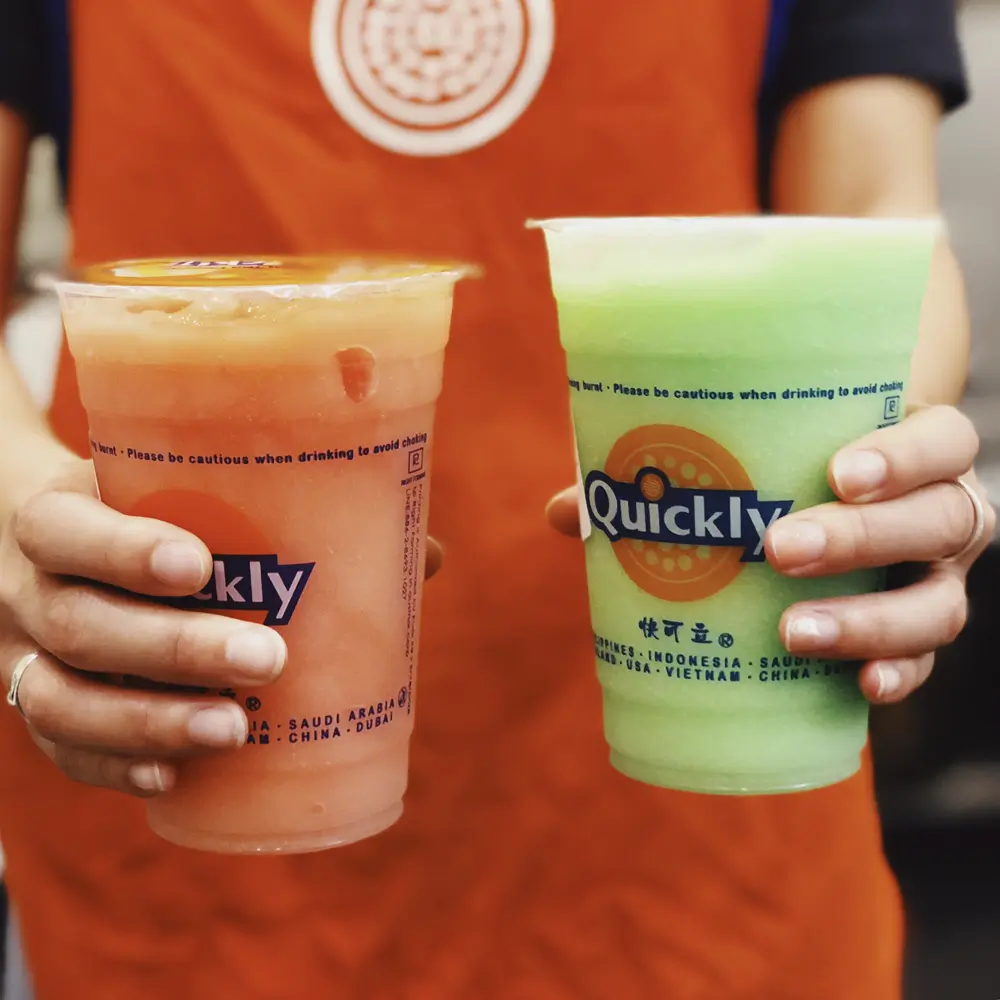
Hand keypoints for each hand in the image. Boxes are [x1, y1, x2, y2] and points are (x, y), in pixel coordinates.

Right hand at [0, 456, 442, 798]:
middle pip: (79, 623)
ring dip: (146, 720)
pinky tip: (171, 777)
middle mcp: (28, 589)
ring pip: (61, 698)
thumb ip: (288, 510)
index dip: (123, 550)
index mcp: (60, 515)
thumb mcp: (180, 491)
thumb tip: (428, 555)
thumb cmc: (139, 511)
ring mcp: (21, 654)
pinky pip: (61, 746)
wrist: (37, 543)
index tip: (202, 566)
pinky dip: (114, 763)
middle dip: (172, 647)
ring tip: (231, 729)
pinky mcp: (37, 701)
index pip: (65, 527)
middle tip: (266, 657)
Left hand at [545, 406, 993, 704]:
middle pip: (941, 520)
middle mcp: (941, 514)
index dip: (904, 454)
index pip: (941, 439)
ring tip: (792, 631)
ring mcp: (935, 579)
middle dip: (862, 538)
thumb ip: (661, 481)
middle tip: (777, 550)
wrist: (837, 524)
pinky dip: (898, 674)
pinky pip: (925, 662)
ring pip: (937, 603)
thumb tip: (566, 512)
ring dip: (869, 620)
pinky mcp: (917, 636)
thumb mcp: (743, 468)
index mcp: (908, 451)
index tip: (836, 473)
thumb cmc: (787, 482)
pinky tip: (860, 688)